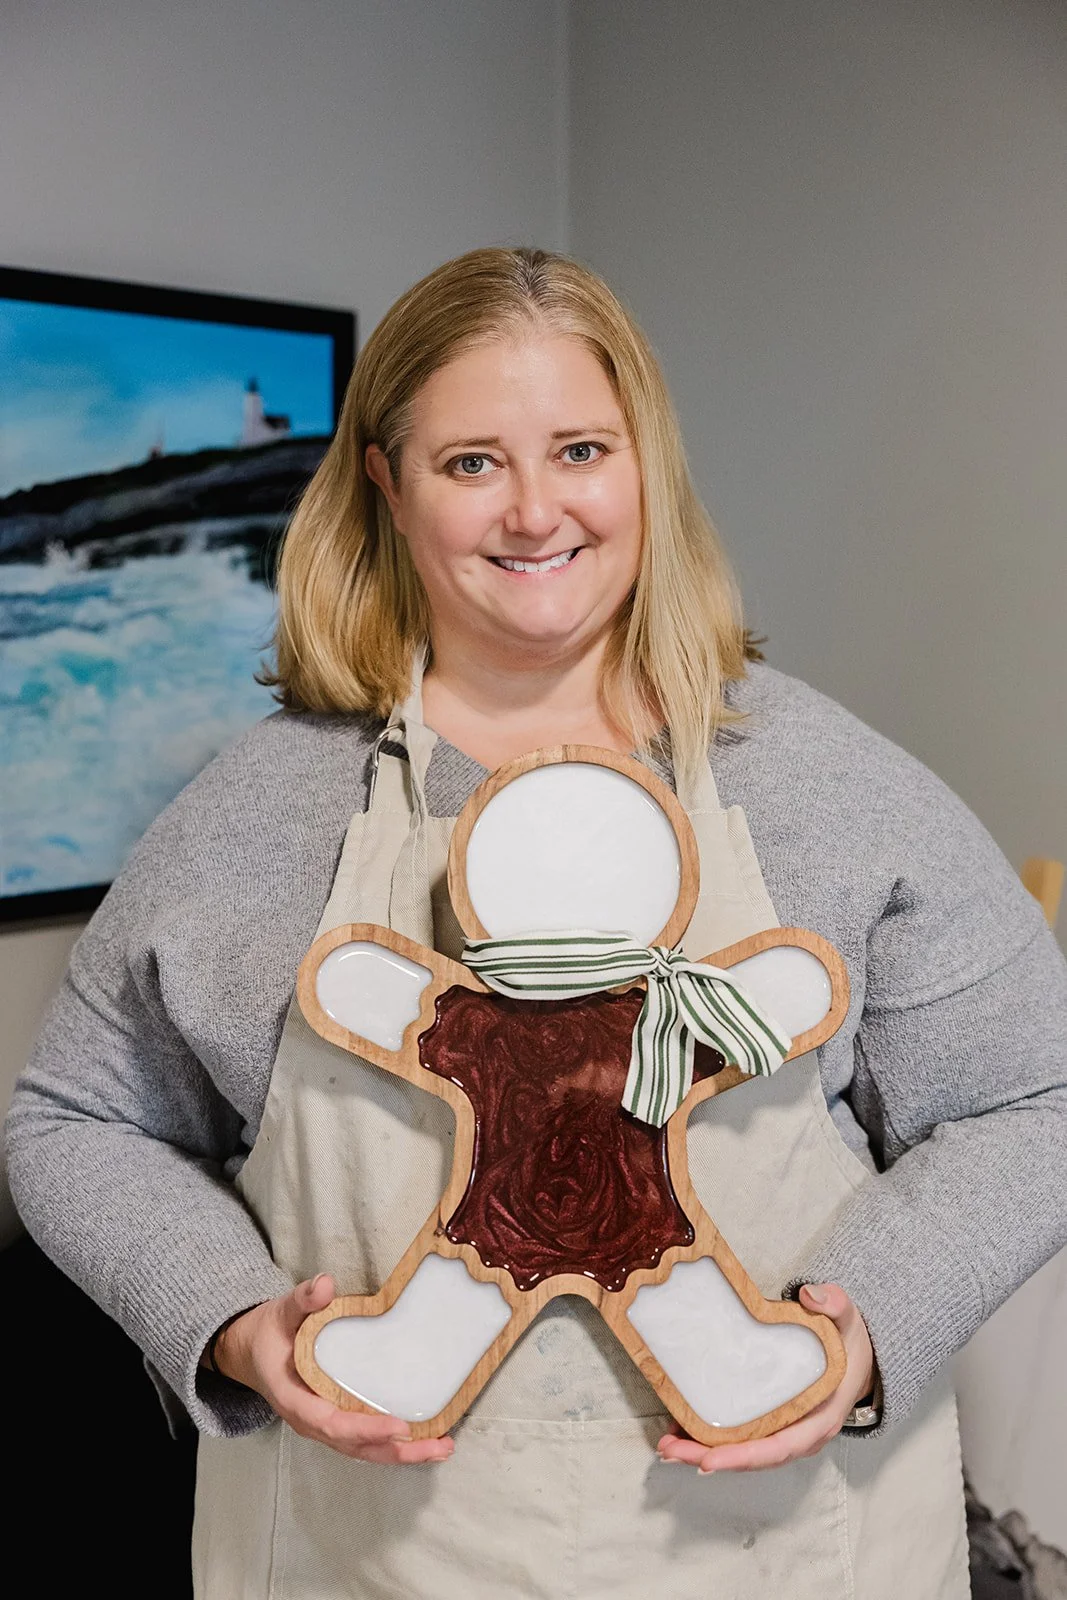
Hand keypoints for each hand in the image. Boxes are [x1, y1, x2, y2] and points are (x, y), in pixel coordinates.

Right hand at [211, 1273, 454, 1464]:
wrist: (251, 1351)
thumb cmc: (270, 1332)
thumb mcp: (281, 1311)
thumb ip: (302, 1299)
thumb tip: (325, 1286)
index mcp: (293, 1399)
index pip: (331, 1423)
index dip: (365, 1430)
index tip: (400, 1426)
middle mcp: (309, 1421)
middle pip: (355, 1447)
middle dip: (397, 1451)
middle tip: (438, 1446)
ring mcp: (323, 1426)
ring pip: (363, 1450)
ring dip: (402, 1453)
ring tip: (442, 1447)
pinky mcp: (335, 1421)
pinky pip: (364, 1442)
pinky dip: (393, 1445)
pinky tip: (423, 1440)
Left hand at [656, 1282, 874, 1472]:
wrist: (856, 1354)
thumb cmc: (848, 1340)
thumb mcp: (847, 1317)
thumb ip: (833, 1304)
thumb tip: (809, 1296)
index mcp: (821, 1416)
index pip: (782, 1446)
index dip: (746, 1456)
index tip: (710, 1460)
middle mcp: (802, 1434)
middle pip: (754, 1456)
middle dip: (710, 1458)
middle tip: (670, 1450)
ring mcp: (786, 1431)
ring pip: (744, 1451)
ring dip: (703, 1453)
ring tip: (666, 1446)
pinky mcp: (771, 1422)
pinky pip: (742, 1438)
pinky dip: (711, 1439)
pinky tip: (680, 1431)